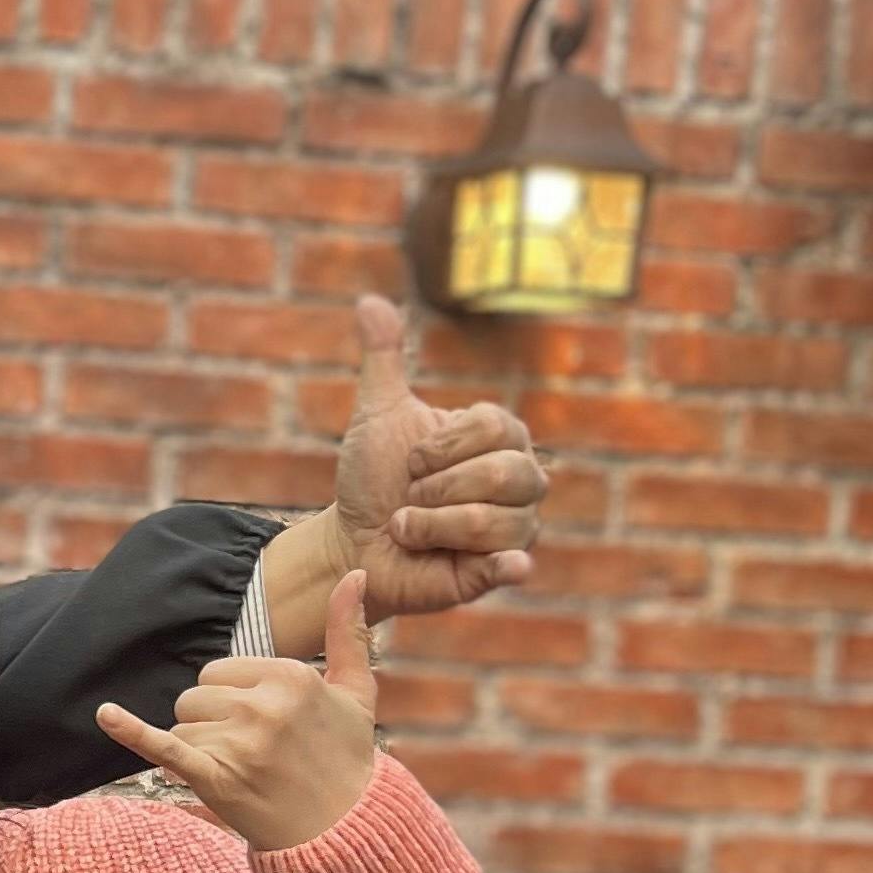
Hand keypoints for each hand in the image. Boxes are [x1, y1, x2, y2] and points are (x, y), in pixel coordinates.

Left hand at [98, 576, 380, 855]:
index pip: (220, 669)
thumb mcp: (357, 690)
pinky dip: (131, 731)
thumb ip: (349, 630)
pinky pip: (163, 746)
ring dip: (200, 747)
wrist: (342, 830)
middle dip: (212, 720)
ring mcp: (238, 741)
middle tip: (253, 750)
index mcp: (290, 676)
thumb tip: (355, 571)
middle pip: (195, 695)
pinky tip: (106, 715)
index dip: (232, 698)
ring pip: (182, 725)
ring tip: (244, 769)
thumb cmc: (346, 757)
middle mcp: (262, 705)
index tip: (264, 724)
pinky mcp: (215, 776)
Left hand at [336, 292, 545, 618]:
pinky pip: (514, 564)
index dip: (441, 446)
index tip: (410, 461)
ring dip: (433, 525)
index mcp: (499, 438)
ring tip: (409, 528)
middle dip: (438, 488)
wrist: (352, 541)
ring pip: (498, 521)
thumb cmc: (371, 479)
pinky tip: (504, 566)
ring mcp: (515, 527)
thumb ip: (383, 360)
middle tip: (409, 498)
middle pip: (507, 473)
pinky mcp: (498, 571)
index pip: (495, 426)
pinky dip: (506, 565)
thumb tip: (369, 301)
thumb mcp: (377, 415)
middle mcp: (520, 480)